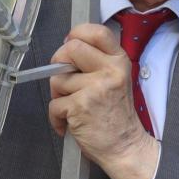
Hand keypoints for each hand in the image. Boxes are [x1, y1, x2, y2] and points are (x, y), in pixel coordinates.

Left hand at [47, 23, 159, 178]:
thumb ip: (97, 62)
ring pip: (57, 79)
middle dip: (59, 64)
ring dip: (58, 95)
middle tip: (64, 79)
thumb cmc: (116, 116)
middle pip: (70, 49)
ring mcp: (95, 88)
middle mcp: (109, 71)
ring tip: (73, 107)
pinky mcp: (80, 106)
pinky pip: (54, 104)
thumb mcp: (116, 80)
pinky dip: (56, 117)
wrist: (125, 146)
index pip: (96, 32)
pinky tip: (69, 123)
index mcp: (119, 61)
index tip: (70, 44)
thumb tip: (68, 46)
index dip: (77, 34)